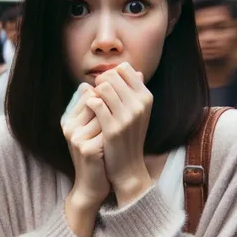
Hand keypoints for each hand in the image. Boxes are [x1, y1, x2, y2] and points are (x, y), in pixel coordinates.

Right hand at [62, 83, 110, 211]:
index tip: (117, 109)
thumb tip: (111, 78)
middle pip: (96, 102)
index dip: (106, 99)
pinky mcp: (88, 149)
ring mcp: (77, 138)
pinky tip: (118, 144)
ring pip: (104, 116)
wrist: (91, 186)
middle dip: (112, 111)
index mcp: (69, 119)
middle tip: (118, 123)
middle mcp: (69, 126)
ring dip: (115, 123)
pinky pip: (108, 133)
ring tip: (117, 135)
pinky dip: (116, 136)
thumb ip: (99, 106)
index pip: (88, 93)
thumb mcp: (94, 129)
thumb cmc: (96, 155)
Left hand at [86, 63, 153, 205]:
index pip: (125, 69)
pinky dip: (90, 104)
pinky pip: (96, 103)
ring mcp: (128, 116)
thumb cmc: (129, 137)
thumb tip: (136, 71)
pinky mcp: (113, 128)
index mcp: (146, 97)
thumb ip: (136, 91)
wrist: (128, 167)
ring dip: (94, 93)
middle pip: (112, 75)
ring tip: (94, 105)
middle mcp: (140, 104)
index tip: (106, 87)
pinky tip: (91, 112)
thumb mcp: (139, 112)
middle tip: (97, 96)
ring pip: (103, 87)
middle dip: (100, 83)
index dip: (111, 74)